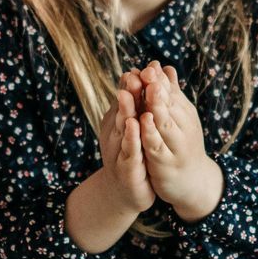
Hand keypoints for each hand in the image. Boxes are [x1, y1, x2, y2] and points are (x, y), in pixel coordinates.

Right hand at [99, 75, 155, 212]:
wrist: (127, 192)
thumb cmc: (133, 156)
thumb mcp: (136, 128)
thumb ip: (138, 105)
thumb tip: (141, 75)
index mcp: (120, 121)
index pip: (127, 98)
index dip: (132, 82)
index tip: (141, 66)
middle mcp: (116, 133)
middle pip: (122, 108)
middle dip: (128, 91)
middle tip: (132, 73)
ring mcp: (119, 150)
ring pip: (122, 127)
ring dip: (124, 110)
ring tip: (127, 94)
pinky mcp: (126, 167)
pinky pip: (128, 150)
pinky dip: (130, 137)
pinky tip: (134, 125)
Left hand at [135, 62, 222, 220]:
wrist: (192, 180)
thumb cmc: (181, 144)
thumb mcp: (177, 118)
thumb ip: (170, 94)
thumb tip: (165, 66)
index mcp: (183, 113)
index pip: (171, 92)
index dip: (160, 79)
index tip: (150, 64)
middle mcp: (183, 126)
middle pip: (168, 104)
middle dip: (157, 87)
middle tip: (148, 71)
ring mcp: (175, 144)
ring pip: (165, 122)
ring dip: (156, 106)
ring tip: (149, 91)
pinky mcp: (166, 162)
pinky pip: (157, 145)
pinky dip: (151, 132)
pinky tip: (143, 121)